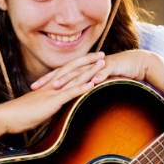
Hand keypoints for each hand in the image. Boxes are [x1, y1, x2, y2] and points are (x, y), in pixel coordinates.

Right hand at [3, 52, 104, 132]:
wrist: (7, 116)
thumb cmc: (20, 114)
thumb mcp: (38, 107)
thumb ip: (49, 104)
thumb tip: (56, 108)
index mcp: (49, 85)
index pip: (67, 70)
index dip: (80, 63)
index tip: (92, 59)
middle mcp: (52, 85)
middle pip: (73, 68)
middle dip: (89, 61)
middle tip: (102, 54)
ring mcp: (52, 92)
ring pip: (74, 78)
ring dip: (90, 70)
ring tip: (103, 63)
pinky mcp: (52, 101)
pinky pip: (69, 93)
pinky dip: (82, 87)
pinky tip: (93, 83)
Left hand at [31, 50, 163, 94]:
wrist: (131, 63)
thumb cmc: (110, 74)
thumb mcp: (92, 83)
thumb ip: (80, 89)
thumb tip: (67, 100)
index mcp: (79, 69)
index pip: (60, 74)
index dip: (46, 80)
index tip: (32, 88)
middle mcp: (85, 65)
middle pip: (65, 71)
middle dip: (51, 79)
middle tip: (37, 87)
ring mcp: (97, 65)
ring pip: (81, 71)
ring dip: (69, 78)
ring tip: (57, 86)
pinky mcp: (111, 66)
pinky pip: (103, 72)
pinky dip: (97, 77)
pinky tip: (91, 83)